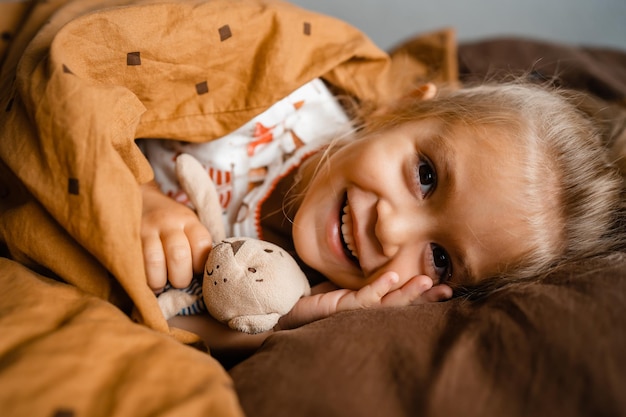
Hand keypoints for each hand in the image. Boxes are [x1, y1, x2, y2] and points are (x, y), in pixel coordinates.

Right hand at [140, 181, 212, 291]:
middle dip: (180, 278)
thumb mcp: (187, 225)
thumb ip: (195, 245)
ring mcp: (145, 229)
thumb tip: (203, 277)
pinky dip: (141, 277)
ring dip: (158, 281)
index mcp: (188, 220)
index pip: (201, 244)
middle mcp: (167, 222)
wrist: (139, 199)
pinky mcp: (127, 238)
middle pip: (179, 255)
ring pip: (154, 261)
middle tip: (178, 281)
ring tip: (160, 284)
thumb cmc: (170, 222)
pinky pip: (134, 263)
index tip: (195, 271)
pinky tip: (144, 280)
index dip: (199, 265)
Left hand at [276, 272, 451, 329]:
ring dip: (408, 292)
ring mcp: (355, 311)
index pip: (402, 299)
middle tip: (448, 289)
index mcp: (371, 305)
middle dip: (424, 297)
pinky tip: (393, 276)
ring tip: (428, 281)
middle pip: (401, 305)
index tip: (447, 286)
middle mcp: (366, 312)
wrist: (286, 309)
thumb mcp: (344, 285)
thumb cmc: (316, 299)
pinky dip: (380, 286)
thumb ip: (364, 279)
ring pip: (387, 303)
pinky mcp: (341, 307)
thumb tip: (387, 262)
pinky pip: (364, 297)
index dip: (424, 294)